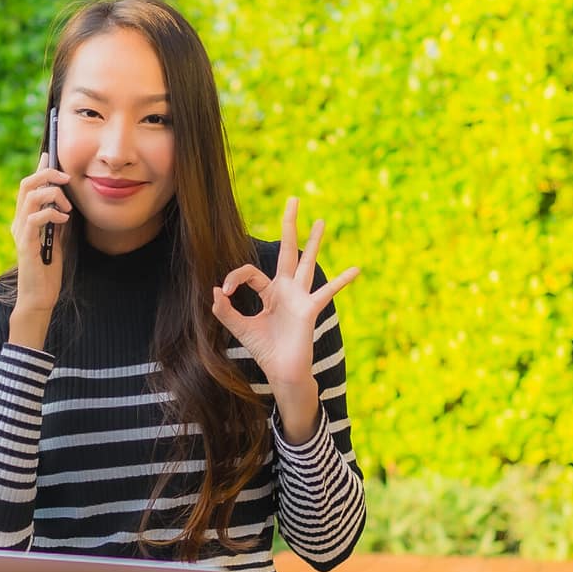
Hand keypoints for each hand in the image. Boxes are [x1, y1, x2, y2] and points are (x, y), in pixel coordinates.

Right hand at [10, 151, 71, 315]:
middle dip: (46, 175)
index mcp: (24, 219)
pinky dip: (52, 213)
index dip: (39, 169)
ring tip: (67, 207)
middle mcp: (18, 222)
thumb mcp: (57, 238)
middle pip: (26, 184)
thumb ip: (56, 219)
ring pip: (30, 196)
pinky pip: (35, 218)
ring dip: (53, 194)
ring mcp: (20, 232)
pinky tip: (64, 219)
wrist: (40, 296)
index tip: (50, 155)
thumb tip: (65, 200)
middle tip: (65, 178)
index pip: (28, 186)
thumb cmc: (48, 270)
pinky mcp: (26, 244)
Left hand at [211, 197, 359, 391]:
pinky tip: (357, 269)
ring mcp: (300, 297)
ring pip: (307, 262)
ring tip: (321, 220)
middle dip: (289, 226)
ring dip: (314, 241)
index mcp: (270, 292)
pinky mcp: (309, 309)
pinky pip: (327, 292)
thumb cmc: (265, 350)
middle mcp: (287, 289)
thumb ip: (226, 311)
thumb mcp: (240, 328)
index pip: (250, 272)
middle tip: (292, 200)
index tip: (224, 293)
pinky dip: (342, 281)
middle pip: (288, 251)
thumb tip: (215, 291)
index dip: (234, 278)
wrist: (281, 371)